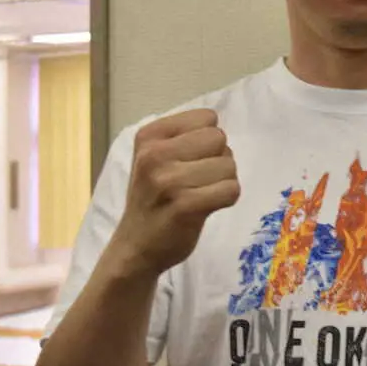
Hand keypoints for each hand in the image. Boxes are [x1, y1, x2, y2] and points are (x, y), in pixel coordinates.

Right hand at [111, 109, 239, 277]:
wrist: (135, 248)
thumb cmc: (152, 199)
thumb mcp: (154, 157)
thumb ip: (184, 137)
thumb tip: (219, 129)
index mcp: (149, 136)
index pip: (207, 118)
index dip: (207, 140)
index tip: (190, 160)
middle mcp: (154, 154)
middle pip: (219, 138)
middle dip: (217, 158)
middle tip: (197, 180)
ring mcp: (168, 180)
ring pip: (228, 165)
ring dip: (223, 181)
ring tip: (200, 194)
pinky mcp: (185, 206)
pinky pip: (231, 190)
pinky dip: (227, 199)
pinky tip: (208, 206)